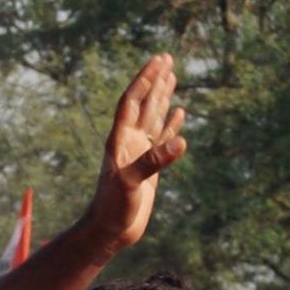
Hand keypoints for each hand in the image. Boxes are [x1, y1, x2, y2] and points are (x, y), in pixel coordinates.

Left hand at [84, 53, 186, 255]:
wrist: (109, 231)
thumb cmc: (113, 209)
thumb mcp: (131, 184)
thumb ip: (153, 162)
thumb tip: (180, 142)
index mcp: (119, 141)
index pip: (131, 102)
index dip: (144, 80)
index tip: (158, 61)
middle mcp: (128, 143)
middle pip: (143, 104)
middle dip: (154, 81)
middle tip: (166, 58)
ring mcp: (138, 154)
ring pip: (152, 118)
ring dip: (162, 97)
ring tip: (172, 76)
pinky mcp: (148, 167)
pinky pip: (161, 139)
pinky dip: (170, 124)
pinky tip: (179, 113)